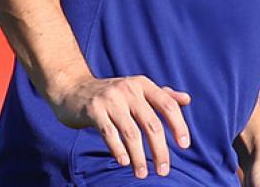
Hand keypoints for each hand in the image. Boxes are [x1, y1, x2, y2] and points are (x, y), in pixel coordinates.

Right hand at [47, 74, 191, 178]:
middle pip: (152, 123)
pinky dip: (118, 150)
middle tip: (163, 170)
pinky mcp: (93, 110)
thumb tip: (187, 99)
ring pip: (131, 133)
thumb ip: (161, 95)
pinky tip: (125, 162)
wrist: (72, 88)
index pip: (168, 105)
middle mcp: (129, 89)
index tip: (184, 146)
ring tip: (142, 174)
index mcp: (143, 84)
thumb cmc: (110, 94)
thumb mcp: (136, 89)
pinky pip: (109, 133)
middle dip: (160, 150)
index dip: (179, 126)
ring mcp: (110, 100)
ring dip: (139, 157)